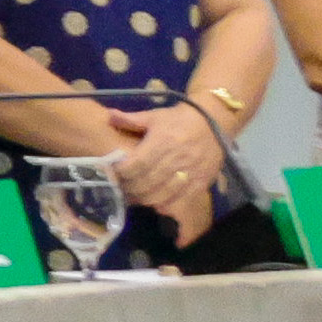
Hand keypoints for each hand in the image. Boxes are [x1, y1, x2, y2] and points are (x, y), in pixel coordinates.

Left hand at [102, 106, 222, 230]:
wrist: (213, 123)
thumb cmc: (180, 119)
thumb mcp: (155, 116)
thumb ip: (131, 119)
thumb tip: (108, 116)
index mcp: (163, 141)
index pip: (137, 164)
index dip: (123, 172)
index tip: (115, 173)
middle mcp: (176, 159)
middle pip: (147, 182)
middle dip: (130, 188)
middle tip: (122, 188)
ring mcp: (190, 173)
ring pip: (162, 194)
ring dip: (145, 199)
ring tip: (135, 196)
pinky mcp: (201, 183)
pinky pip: (180, 200)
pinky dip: (165, 205)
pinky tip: (155, 203)